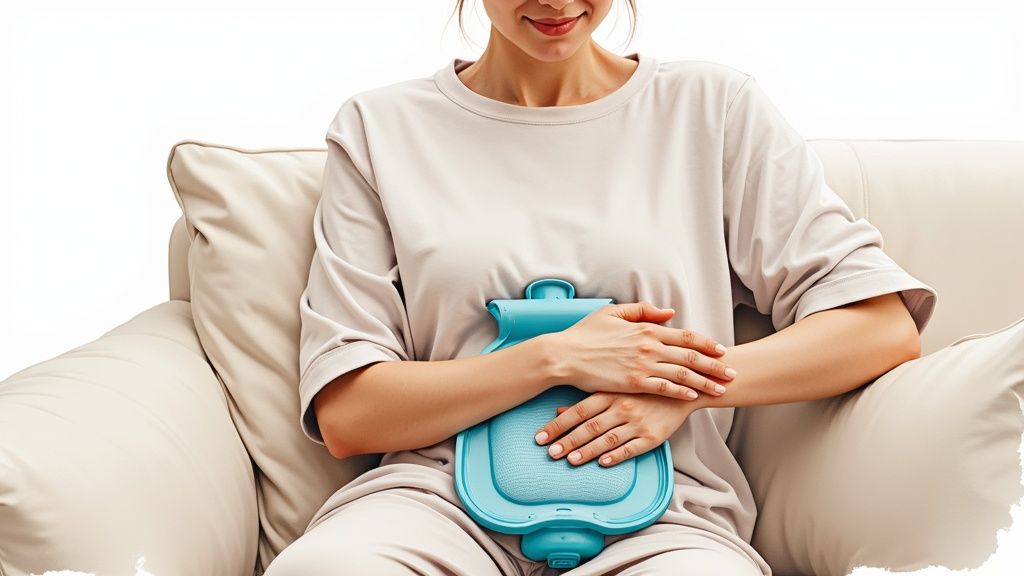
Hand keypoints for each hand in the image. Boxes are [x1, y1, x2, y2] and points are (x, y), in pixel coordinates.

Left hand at [533, 391, 697, 466]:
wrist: (683, 389)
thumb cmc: (642, 387)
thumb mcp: (614, 386)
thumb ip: (587, 398)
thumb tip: (557, 410)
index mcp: (610, 393)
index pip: (578, 411)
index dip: (557, 425)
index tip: (540, 438)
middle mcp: (622, 407)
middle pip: (589, 427)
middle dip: (567, 441)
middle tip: (550, 453)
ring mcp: (637, 422)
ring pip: (607, 439)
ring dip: (587, 451)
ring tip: (570, 461)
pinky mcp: (652, 436)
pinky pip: (632, 448)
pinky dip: (616, 456)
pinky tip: (602, 463)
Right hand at [550, 301, 736, 400]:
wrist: (564, 355)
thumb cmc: (585, 334)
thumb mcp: (613, 313)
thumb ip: (643, 311)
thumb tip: (670, 313)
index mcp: (646, 328)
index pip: (686, 335)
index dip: (706, 344)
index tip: (721, 350)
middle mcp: (650, 346)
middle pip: (691, 356)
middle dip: (715, 365)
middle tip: (732, 373)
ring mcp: (643, 365)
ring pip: (683, 374)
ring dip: (705, 382)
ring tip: (721, 389)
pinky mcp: (634, 383)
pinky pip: (664, 388)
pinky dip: (681, 393)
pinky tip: (694, 397)